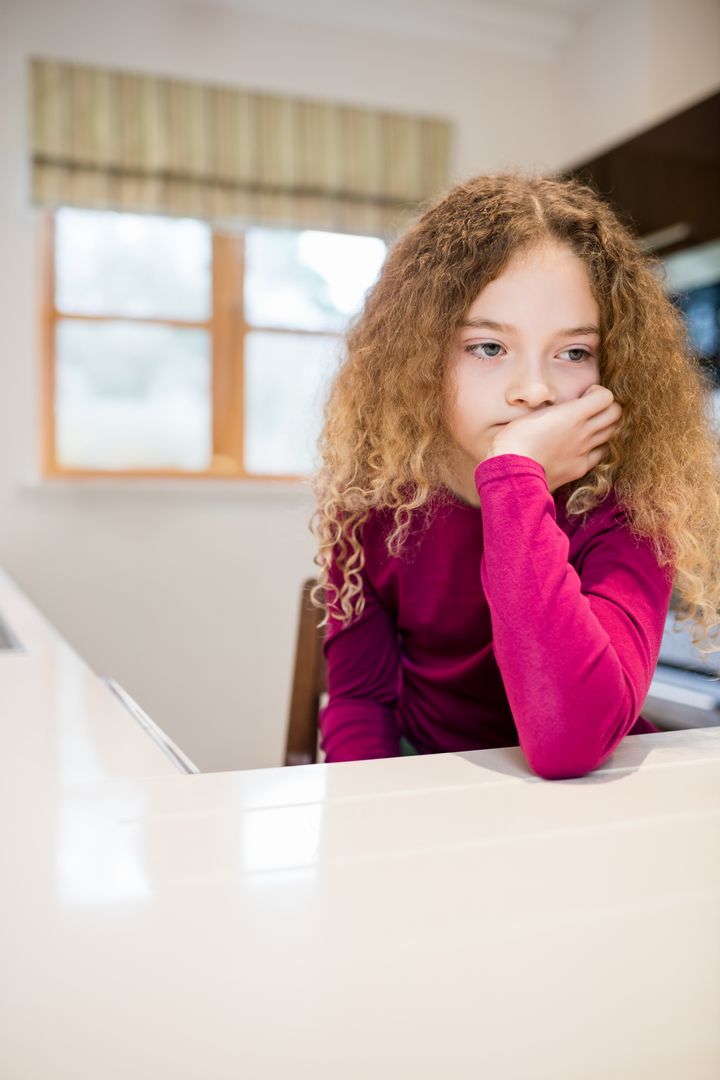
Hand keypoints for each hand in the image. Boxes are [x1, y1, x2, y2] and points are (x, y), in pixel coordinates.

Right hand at [483, 384, 622, 492]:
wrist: (512, 471)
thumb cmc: (515, 439)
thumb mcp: (532, 414)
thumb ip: (554, 410)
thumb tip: (559, 409)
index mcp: (572, 414)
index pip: (606, 396)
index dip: (598, 392)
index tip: (586, 394)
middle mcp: (583, 432)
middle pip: (615, 414)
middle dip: (608, 408)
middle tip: (593, 409)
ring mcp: (583, 451)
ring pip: (611, 434)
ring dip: (605, 427)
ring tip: (590, 427)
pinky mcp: (579, 468)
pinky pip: (599, 454)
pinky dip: (596, 448)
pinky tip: (582, 447)